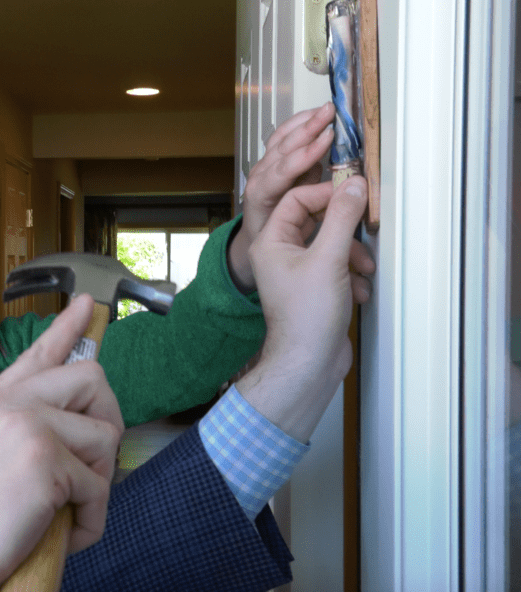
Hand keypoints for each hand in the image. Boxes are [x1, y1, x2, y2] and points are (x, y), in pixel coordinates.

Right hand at [0, 294, 123, 591]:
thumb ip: (15, 435)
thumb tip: (66, 437)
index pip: (35, 354)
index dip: (66, 330)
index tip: (85, 307)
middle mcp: (6, 403)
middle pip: (91, 380)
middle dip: (108, 423)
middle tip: (93, 465)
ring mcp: (26, 425)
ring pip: (105, 434)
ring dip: (99, 481)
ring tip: (69, 509)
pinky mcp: (46, 460)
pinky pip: (100, 487)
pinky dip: (92, 520)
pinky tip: (66, 534)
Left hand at [237, 176, 372, 442]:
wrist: (308, 362)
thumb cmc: (307, 316)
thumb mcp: (329, 258)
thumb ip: (341, 217)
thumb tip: (354, 184)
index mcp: (270, 242)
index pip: (296, 199)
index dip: (326, 192)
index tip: (354, 192)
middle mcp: (280, 253)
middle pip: (316, 220)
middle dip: (344, 227)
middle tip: (364, 225)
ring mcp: (297, 270)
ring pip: (330, 243)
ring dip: (353, 252)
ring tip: (363, 268)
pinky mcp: (314, 287)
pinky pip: (336, 265)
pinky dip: (352, 273)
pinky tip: (359, 289)